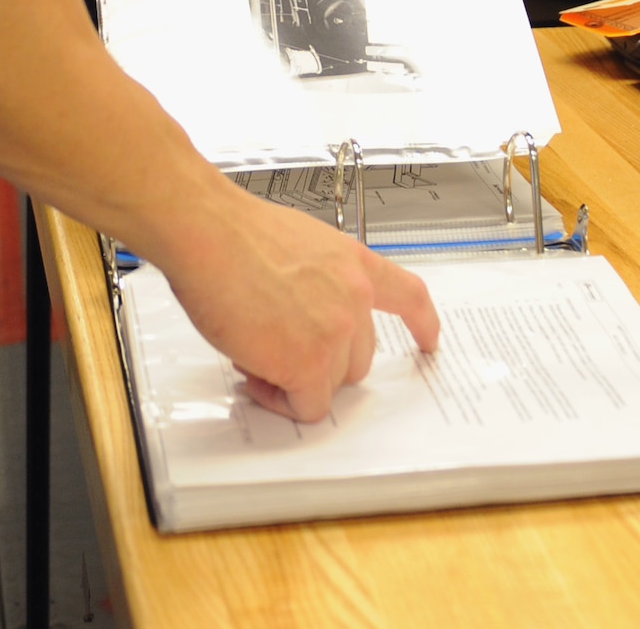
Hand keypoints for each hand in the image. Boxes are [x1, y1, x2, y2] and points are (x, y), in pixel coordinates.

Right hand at [162, 183, 439, 422]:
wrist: (209, 232)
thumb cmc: (235, 233)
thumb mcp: (298, 243)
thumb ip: (318, 279)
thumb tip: (302, 310)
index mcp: (353, 262)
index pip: (408, 295)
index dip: (422, 323)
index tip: (430, 341)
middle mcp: (354, 296)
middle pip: (358, 357)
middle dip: (320, 361)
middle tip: (278, 348)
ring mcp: (336, 331)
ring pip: (329, 384)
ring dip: (295, 378)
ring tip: (255, 352)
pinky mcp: (309, 363)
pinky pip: (306, 406)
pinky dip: (280, 400)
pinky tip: (254, 373)